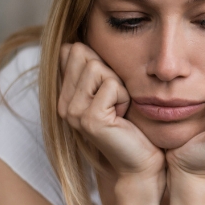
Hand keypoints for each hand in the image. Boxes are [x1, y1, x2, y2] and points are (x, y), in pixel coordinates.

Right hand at [58, 43, 163, 180]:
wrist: (140, 162)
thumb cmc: (133, 125)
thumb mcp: (111, 91)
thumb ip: (92, 70)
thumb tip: (73, 42)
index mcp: (64, 95)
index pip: (74, 50)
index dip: (100, 62)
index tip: (109, 90)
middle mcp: (63, 104)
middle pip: (84, 54)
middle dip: (110, 72)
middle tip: (116, 101)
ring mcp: (72, 112)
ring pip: (98, 68)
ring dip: (118, 86)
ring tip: (119, 109)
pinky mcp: (89, 118)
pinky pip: (111, 85)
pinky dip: (124, 97)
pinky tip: (122, 117)